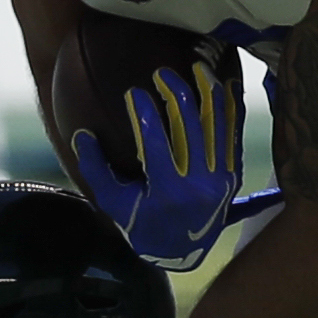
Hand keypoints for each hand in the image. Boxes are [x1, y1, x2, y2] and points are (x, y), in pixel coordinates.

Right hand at [70, 64, 241, 269]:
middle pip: (192, 126)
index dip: (145, 113)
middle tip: (162, 73)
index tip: (134, 92)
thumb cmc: (142, 224)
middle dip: (176, 93)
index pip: (156, 143)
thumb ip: (97, 169)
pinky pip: (235, 133)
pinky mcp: (234, 174)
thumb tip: (82, 134)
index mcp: (168, 192)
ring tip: (199, 66)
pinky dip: (232, 107)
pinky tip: (227, 82)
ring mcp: (222, 179)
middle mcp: (200, 184)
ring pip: (219, 125)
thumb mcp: (114, 203)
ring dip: (210, 91)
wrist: (182, 251)